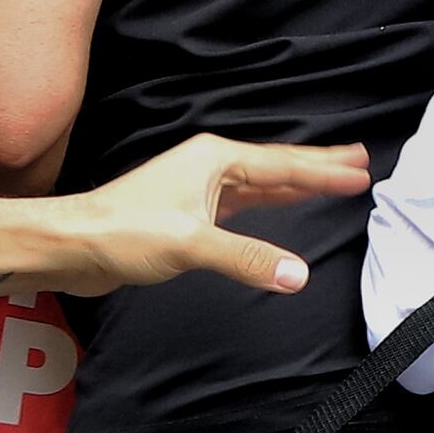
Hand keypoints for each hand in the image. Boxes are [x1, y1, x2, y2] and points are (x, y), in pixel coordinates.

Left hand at [56, 135, 372, 298]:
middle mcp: (209, 167)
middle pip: (276, 166)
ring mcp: (198, 189)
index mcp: (214, 161)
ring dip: (296, 184)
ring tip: (329, 179)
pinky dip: (270, 204)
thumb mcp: (190, 244)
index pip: (283, 166)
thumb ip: (246, 258)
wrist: (73, 245)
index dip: (324, 171)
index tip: (360, 170)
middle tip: (357, 159)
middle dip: (318, 165)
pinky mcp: (188, 213)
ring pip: (261, 184)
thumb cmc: (121, 232)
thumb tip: (296, 274)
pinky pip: (244, 203)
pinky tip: (281, 206)